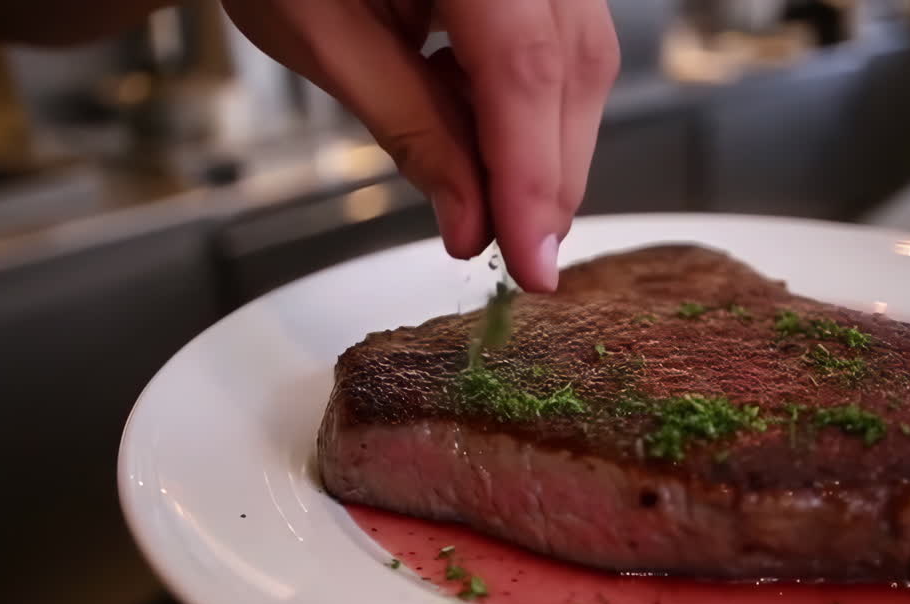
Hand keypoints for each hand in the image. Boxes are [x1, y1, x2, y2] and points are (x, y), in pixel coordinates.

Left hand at [221, 0, 620, 291]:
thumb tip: (473, 222)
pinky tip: (484, 128)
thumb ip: (411, 130)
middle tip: (520, 250)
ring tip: (494, 196)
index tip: (530, 260)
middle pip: (573, 66)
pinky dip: (533, 103)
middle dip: (550, 174)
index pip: (524, 70)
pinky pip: (566, 38)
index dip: (532, 177)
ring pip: (584, 57)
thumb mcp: (325, 38)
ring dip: (546, 144)